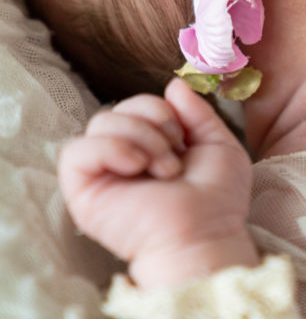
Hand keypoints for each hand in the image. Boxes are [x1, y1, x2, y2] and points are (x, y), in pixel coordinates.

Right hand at [58, 77, 258, 288]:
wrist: (205, 235)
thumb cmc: (216, 199)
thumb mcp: (217, 143)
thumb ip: (196, 111)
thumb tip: (173, 83)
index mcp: (148, 146)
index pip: (136, 104)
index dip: (160, 109)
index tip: (183, 139)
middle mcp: (121, 158)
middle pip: (117, 108)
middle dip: (152, 120)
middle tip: (174, 154)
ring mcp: (101, 175)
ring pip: (100, 122)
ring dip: (139, 137)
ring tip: (162, 168)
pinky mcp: (83, 192)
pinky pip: (75, 151)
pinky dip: (110, 148)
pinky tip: (136, 166)